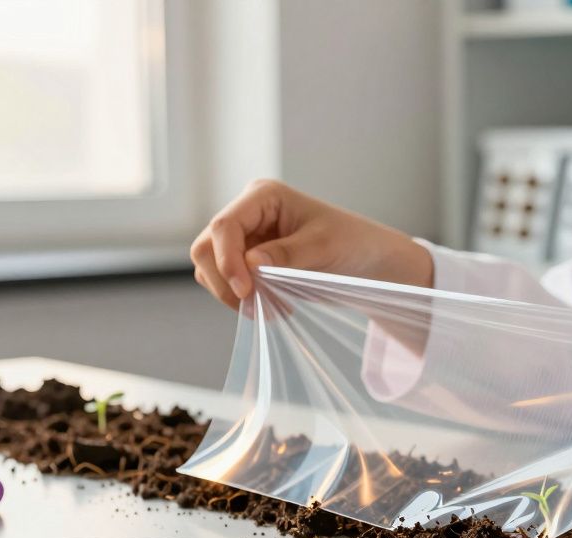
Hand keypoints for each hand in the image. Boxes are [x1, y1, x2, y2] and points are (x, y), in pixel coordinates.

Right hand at [190, 179, 433, 308]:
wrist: (365, 259)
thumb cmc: (350, 242)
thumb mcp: (323, 247)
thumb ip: (286, 255)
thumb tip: (250, 264)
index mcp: (263, 196)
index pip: (225, 226)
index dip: (226, 260)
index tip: (245, 292)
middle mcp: (247, 213)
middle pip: (206, 246)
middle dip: (224, 279)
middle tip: (254, 304)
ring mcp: (244, 237)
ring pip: (210, 267)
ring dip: (233, 293)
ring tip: (272, 308)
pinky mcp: (246, 260)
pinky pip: (226, 282)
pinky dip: (242, 300)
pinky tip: (273, 307)